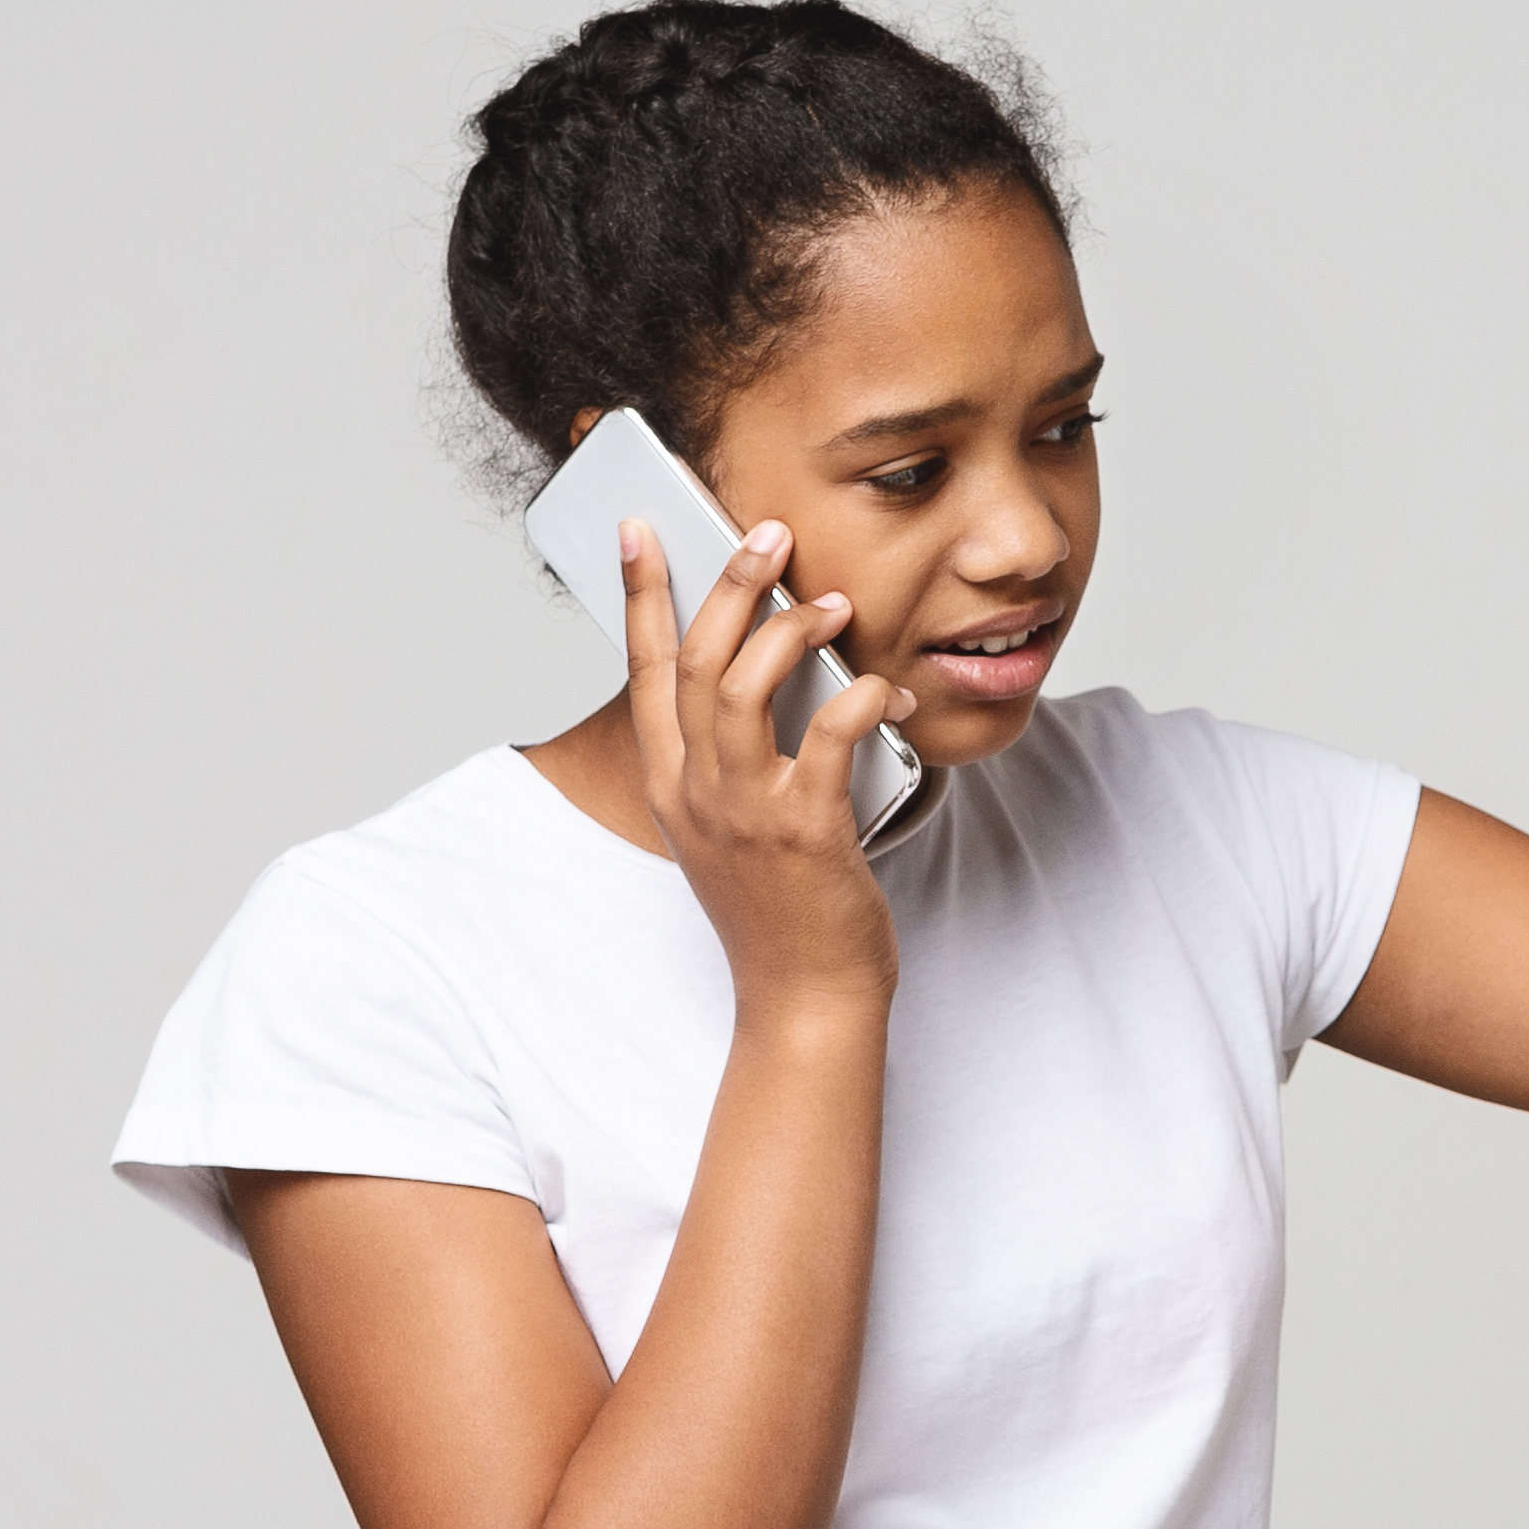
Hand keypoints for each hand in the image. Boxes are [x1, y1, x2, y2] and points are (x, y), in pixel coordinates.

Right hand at [621, 515, 914, 1017]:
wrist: (805, 999)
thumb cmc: (782, 912)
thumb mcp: (732, 830)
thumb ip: (738, 759)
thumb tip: (774, 676)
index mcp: (671, 787)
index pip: (643, 670)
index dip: (640, 594)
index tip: (641, 528)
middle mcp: (695, 793)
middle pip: (694, 660)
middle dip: (729, 584)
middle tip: (769, 534)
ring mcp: (743, 812)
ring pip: (743, 686)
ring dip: (790, 629)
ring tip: (833, 604)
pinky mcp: (804, 830)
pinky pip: (828, 735)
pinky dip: (860, 698)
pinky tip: (888, 691)